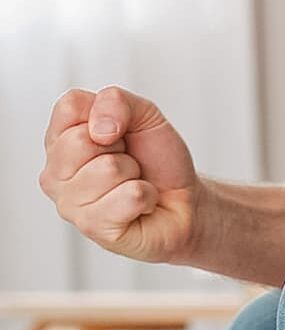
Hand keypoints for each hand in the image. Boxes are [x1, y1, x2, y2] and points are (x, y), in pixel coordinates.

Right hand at [38, 85, 201, 265]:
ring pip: (108, 169)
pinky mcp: (94, 227)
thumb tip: (100, 128)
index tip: (119, 132)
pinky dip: (147, 195)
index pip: (69, 106)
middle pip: (81, 140)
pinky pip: (129, 196)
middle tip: (129, 161)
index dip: (108, 113)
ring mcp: (70, 204)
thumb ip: (117, 101)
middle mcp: (56, 174)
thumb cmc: (156, 161)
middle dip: (121, 147)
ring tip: (133, 183)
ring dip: (135, 174)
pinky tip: (140, 204)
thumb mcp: (144, 115)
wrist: (184, 200)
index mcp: (60, 141)